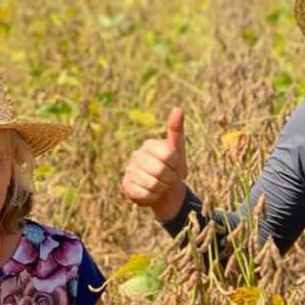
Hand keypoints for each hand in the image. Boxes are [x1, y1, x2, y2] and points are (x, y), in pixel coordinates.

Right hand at [122, 107, 188, 221]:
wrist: (166, 190)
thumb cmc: (173, 167)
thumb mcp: (178, 149)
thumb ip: (176, 130)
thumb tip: (178, 108)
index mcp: (149, 145)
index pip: (169, 156)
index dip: (176, 165)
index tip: (175, 165)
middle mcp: (137, 155)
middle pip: (160, 171)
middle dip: (169, 178)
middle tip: (169, 178)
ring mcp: (129, 170)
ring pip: (152, 184)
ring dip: (162, 188)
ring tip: (161, 184)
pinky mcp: (126, 186)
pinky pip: (144, 194)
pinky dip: (153, 196)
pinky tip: (152, 192)